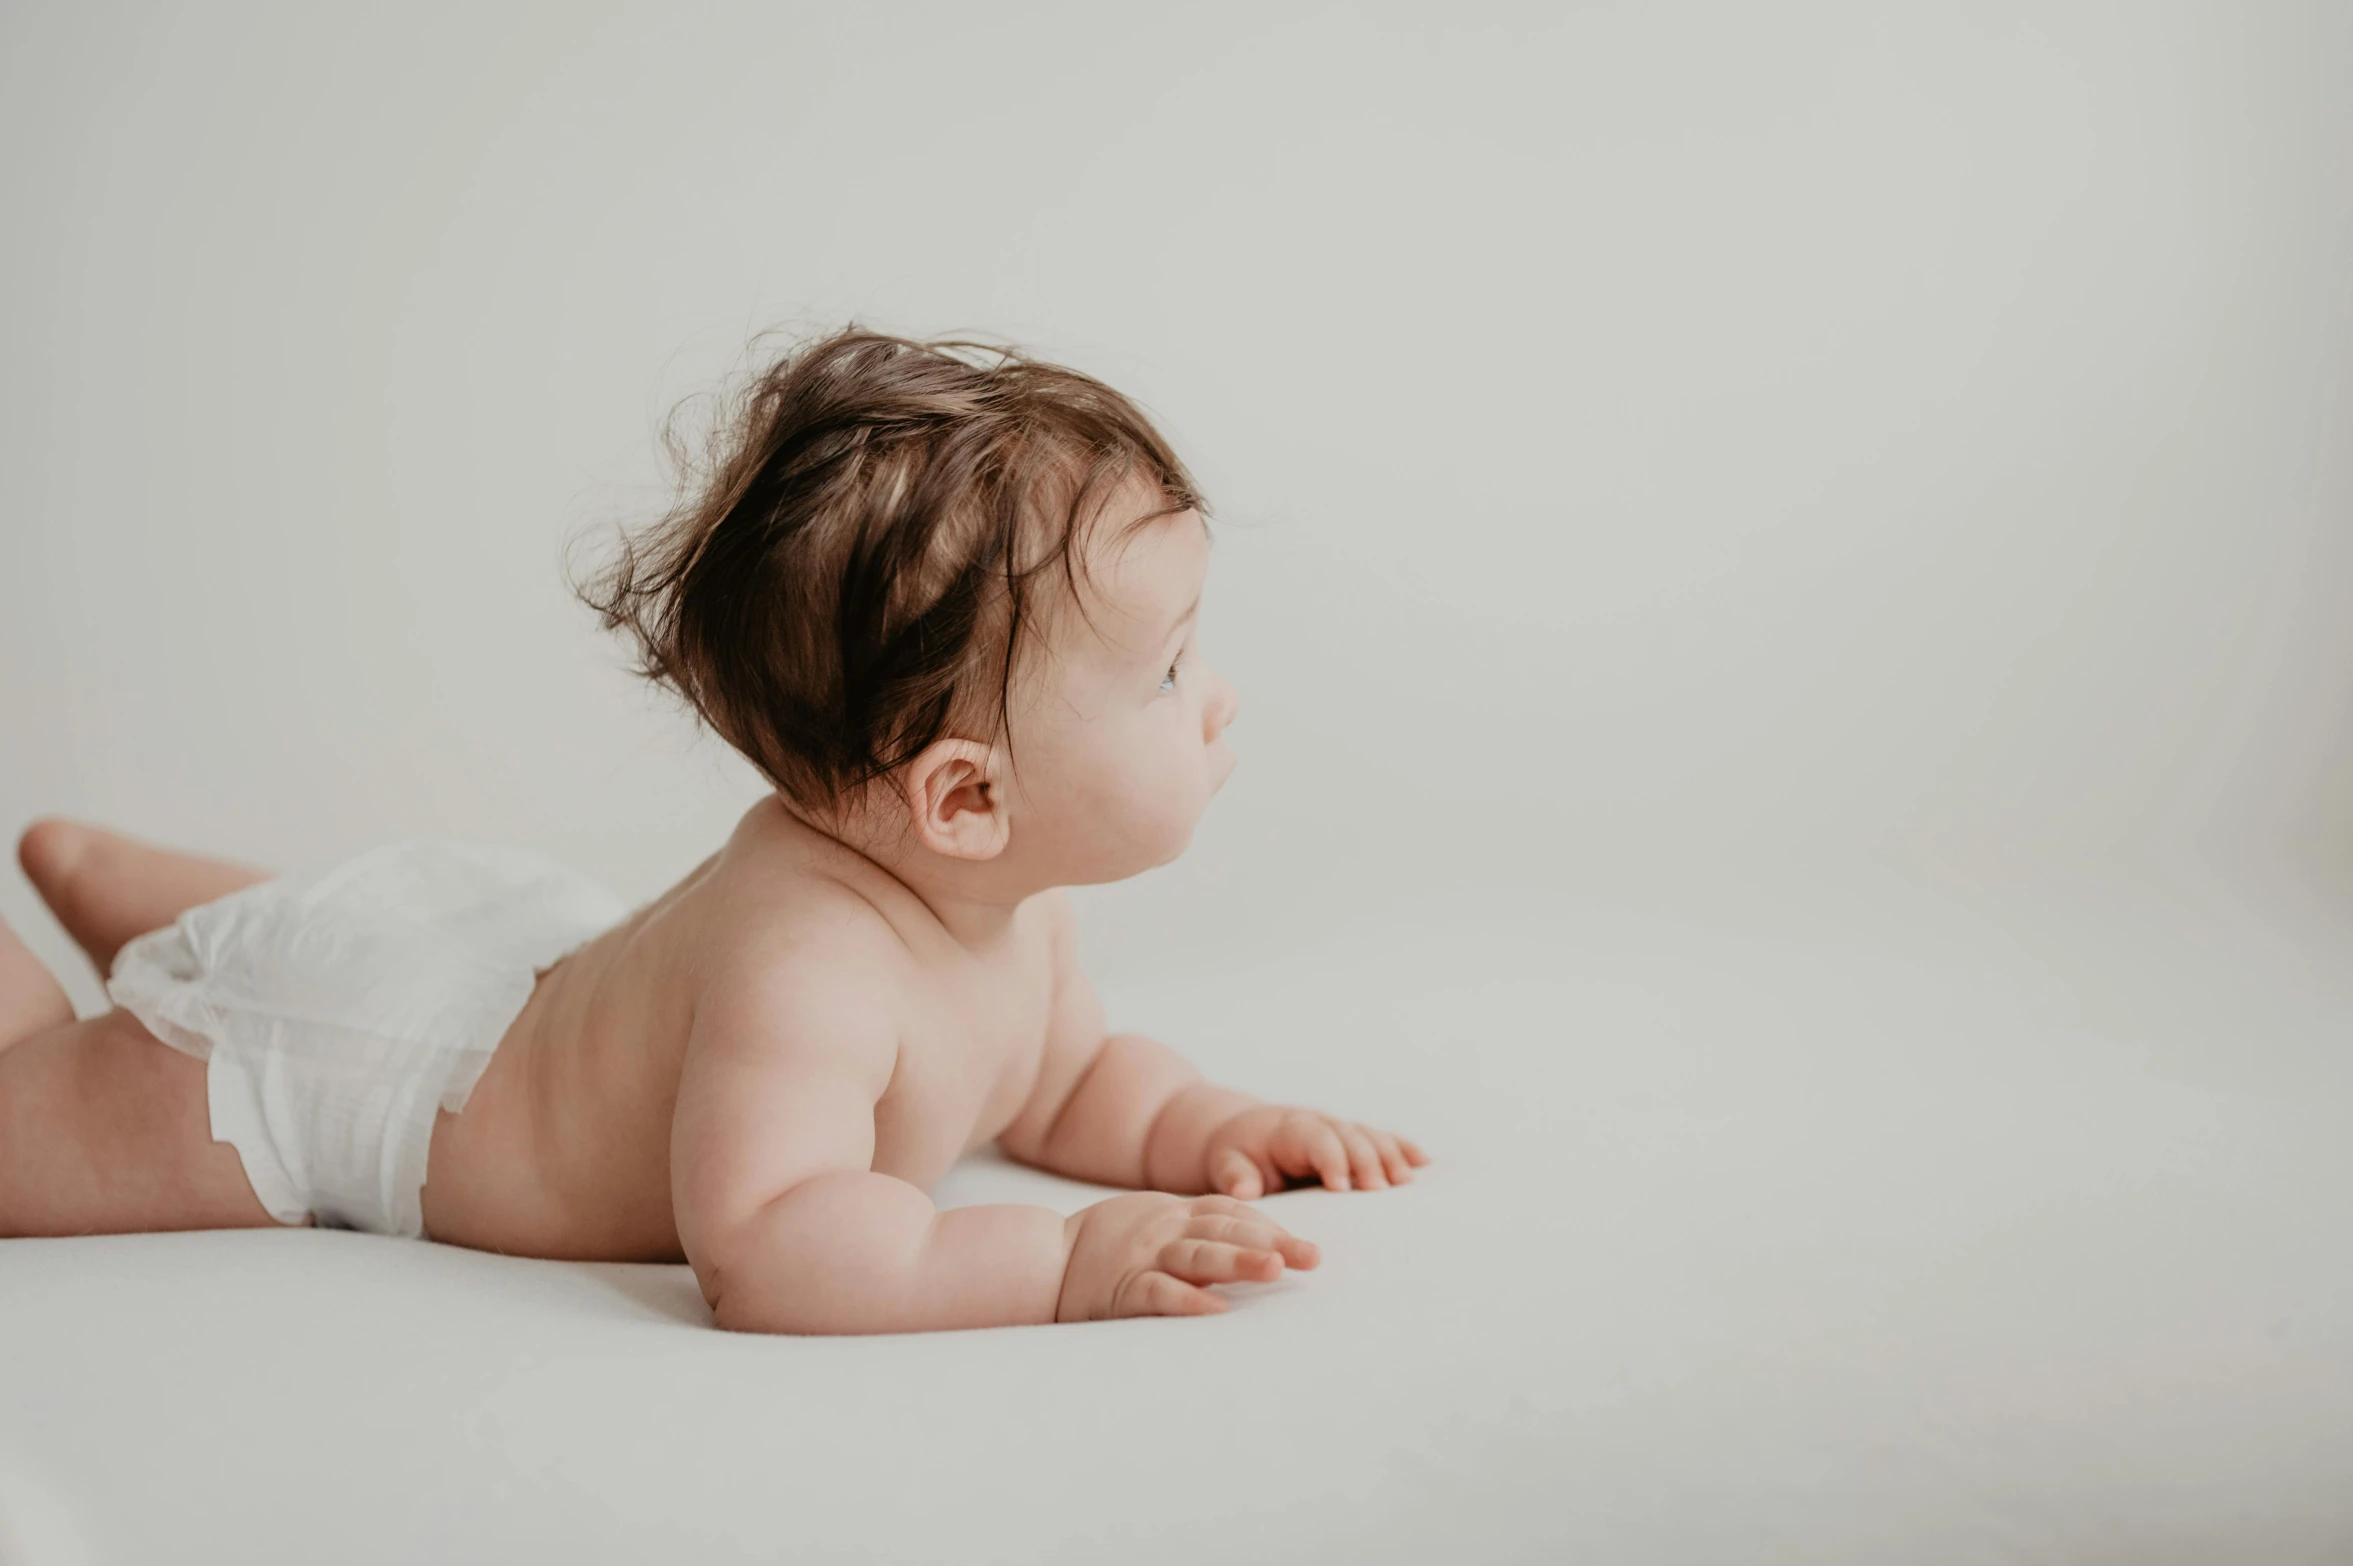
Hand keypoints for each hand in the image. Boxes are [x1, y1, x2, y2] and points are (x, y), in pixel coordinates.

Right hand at [1057, 1192, 1319, 1320]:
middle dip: (1272, 1242)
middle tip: (1313, 1257)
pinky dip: (1187, 1300)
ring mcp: (1143, 1258)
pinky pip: (1158, 1293)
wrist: (1041, 1260)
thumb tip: (1252, 1247)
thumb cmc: (1105, 1247)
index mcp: (1173, 1214)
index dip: (1269, 1225)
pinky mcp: (1122, 1289)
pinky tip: (1216, 1310)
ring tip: (1275, 1269)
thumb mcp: (1153, 1225)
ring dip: (1239, 1260)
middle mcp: (1164, 1231)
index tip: (1304, 1245)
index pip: (1230, 1212)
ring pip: (1199, 1254)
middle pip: (1226, 1229)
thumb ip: (1195, 1230)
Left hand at [1202, 1105, 1428, 1197]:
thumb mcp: (1225, 1163)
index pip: (1315, 1138)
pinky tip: (1426, 1162)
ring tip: (1408, 1181)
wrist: (1245, 1132)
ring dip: (1391, 1156)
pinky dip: (1403, 1148)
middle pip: (1349, 1136)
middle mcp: (1319, 1123)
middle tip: (1381, 1189)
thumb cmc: (1236, 1153)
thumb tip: (1247, 1190)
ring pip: (1370, 1136)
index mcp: (1288, 1129)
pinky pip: (1382, 1139)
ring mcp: (1340, 1129)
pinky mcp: (1353, 1139)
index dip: (1330, 1159)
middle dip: (1366, 1161)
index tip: (1342, 1186)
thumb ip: (1234, 1176)